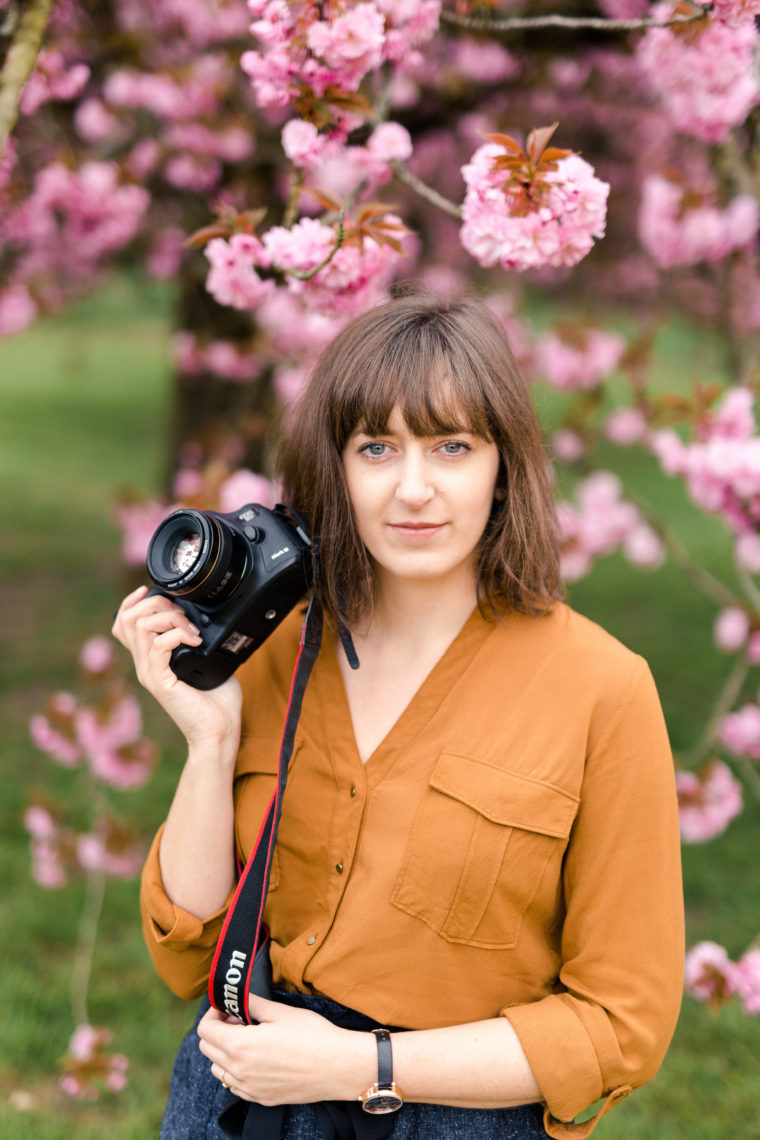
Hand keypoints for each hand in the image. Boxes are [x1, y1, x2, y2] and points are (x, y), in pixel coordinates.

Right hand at [111, 585, 241, 751]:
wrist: (219, 732)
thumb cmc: (217, 703)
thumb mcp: (207, 661)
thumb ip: (199, 640)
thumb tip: (205, 620)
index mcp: (151, 659)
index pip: (123, 624)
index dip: (131, 603)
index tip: (149, 591)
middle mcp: (145, 665)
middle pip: (128, 618)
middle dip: (157, 603)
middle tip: (183, 614)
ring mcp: (150, 673)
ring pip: (140, 626)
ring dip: (169, 617)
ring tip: (190, 629)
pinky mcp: (160, 682)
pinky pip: (158, 645)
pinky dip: (179, 634)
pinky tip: (195, 642)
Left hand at [197, 997, 373, 1104]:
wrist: (338, 1067)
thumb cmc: (312, 1036)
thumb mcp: (280, 1012)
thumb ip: (252, 1004)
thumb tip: (237, 997)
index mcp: (239, 1046)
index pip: (205, 1031)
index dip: (213, 1014)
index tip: (228, 1008)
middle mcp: (239, 1071)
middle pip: (207, 1050)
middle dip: (218, 1030)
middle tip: (240, 1020)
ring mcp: (249, 1088)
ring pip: (218, 1070)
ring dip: (225, 1052)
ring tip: (249, 1039)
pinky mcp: (261, 1098)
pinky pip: (234, 1085)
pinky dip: (237, 1071)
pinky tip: (258, 1058)